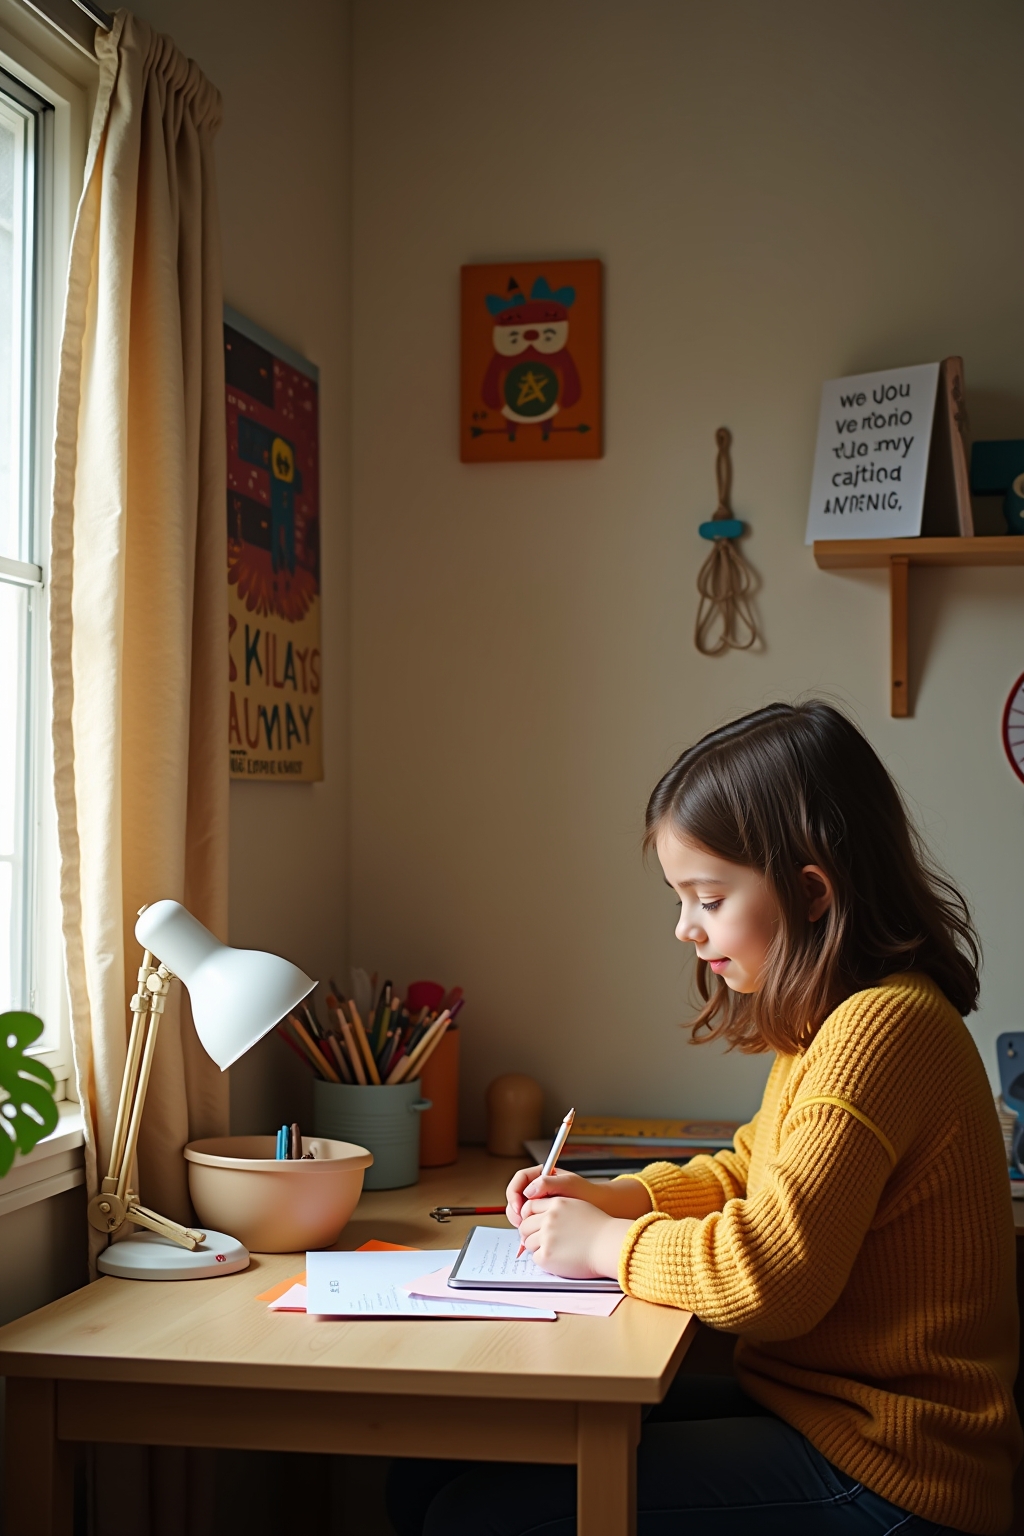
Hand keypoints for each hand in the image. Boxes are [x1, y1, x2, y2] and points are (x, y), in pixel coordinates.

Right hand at [505, 1167, 651, 1226]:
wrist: (603, 1210)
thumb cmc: (589, 1194)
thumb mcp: (569, 1185)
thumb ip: (548, 1184)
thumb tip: (528, 1191)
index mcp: (543, 1177)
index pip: (519, 1180)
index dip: (514, 1193)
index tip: (518, 1206)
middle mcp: (540, 1191)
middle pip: (516, 1198)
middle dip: (515, 1210)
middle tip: (520, 1223)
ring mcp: (542, 1206)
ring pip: (521, 1214)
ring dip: (521, 1223)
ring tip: (526, 1232)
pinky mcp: (546, 1220)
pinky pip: (531, 1225)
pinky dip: (528, 1234)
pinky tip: (530, 1242)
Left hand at [518, 1196, 633, 1279]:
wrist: (610, 1245)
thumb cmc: (599, 1229)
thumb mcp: (577, 1206)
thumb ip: (558, 1207)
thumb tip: (541, 1215)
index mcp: (556, 1203)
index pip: (529, 1207)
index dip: (530, 1217)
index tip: (533, 1224)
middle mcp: (549, 1218)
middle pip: (524, 1225)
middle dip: (529, 1233)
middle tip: (539, 1240)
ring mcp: (546, 1237)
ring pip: (528, 1242)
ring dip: (537, 1247)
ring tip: (553, 1249)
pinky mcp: (546, 1255)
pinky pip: (535, 1257)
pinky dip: (543, 1259)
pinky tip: (556, 1258)